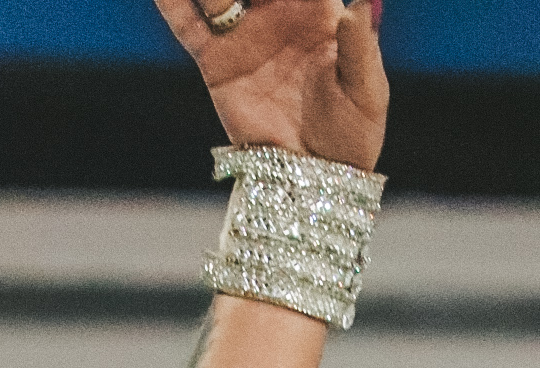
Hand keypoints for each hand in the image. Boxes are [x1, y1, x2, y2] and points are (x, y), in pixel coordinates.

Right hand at [152, 0, 388, 171]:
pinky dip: (172, 3)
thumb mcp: (367, 92)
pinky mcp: (216, 63)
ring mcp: (242, 35)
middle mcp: (275, 11)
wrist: (314, 178)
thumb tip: (360, 6)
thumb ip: (361, 46)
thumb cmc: (352, 134)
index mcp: (316, 7)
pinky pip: (188, 25)